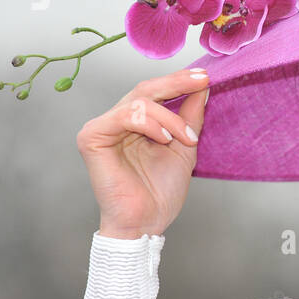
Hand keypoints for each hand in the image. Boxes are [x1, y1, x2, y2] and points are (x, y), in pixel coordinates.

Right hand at [76, 67, 211, 238]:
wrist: (146, 222)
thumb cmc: (160, 191)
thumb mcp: (184, 147)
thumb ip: (190, 117)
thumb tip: (203, 86)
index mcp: (135, 122)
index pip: (155, 92)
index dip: (179, 81)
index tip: (206, 76)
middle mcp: (116, 121)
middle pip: (145, 89)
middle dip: (177, 84)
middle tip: (202, 82)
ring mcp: (102, 127)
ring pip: (140, 102)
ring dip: (170, 118)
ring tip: (184, 138)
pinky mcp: (92, 137)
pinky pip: (125, 116)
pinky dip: (151, 124)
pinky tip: (164, 140)